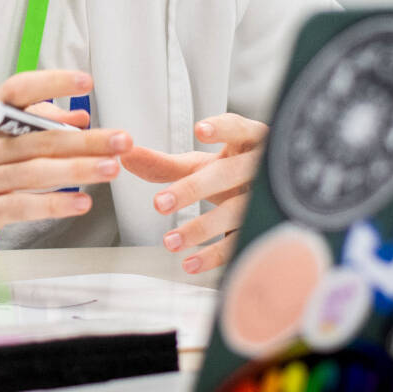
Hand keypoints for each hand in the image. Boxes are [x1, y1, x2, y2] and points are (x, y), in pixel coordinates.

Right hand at [0, 69, 130, 243]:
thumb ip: (30, 122)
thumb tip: (78, 118)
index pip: (18, 92)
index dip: (52, 84)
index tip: (85, 81)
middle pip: (39, 139)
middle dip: (85, 140)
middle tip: (122, 139)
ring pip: (35, 173)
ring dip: (78, 171)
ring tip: (111, 168)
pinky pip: (22, 206)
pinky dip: (53, 205)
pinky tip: (80, 202)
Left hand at [121, 114, 267, 273]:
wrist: (269, 199)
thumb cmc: (228, 175)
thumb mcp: (198, 166)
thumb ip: (161, 163)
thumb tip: (123, 155)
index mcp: (245, 143)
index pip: (239, 129)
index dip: (223, 129)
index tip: (200, 130)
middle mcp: (260, 169)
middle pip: (229, 174)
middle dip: (194, 188)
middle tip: (158, 204)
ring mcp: (266, 199)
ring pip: (237, 211)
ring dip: (201, 228)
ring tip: (169, 241)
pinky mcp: (265, 228)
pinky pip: (241, 242)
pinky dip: (214, 255)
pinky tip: (190, 263)